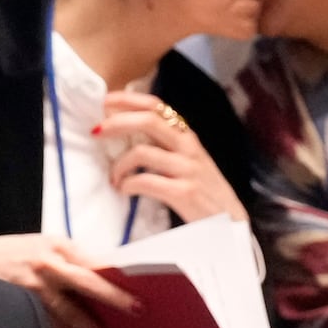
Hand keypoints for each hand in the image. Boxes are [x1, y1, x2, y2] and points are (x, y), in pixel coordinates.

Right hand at [0, 233, 135, 327]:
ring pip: (70, 312)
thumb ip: (72, 260)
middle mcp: (47, 264)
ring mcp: (34, 287)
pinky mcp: (22, 305)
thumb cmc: (13, 254)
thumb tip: (106, 278)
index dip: (118, 279)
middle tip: (137, 312)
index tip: (138, 291)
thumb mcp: (44, 246)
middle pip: (89, 284)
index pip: (95, 263)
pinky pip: (51, 324)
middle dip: (114, 299)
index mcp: (58, 246)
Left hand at [98, 91, 246, 223]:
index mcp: (187, 137)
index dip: (128, 100)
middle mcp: (189, 147)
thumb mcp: (190, 163)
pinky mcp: (184, 193)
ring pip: (141, 153)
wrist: (232, 226)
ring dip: (119, 166)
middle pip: (148, 121)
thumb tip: (131, 137)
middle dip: (117, 122)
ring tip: (114, 179)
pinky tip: (125, 191)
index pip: (157, 106)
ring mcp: (188, 169)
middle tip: (96, 132)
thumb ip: (167, 147)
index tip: (105, 101)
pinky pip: (145, 181)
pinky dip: (128, 185)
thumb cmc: (205, 195)